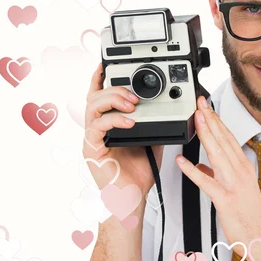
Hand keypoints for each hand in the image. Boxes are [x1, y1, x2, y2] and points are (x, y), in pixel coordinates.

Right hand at [83, 63, 163, 197]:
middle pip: (94, 95)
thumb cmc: (139, 172)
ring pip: (92, 107)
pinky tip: (130, 121)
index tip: (107, 63)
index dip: (101, 78)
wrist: (133, 197)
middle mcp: (96, 129)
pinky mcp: (92, 150)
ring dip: (113, 99)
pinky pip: (96, 128)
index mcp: (108, 124)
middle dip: (114, 87)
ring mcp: (92, 139)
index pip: (100, 95)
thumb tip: (168, 105)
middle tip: (134, 93)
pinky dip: (114, 121)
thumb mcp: (152, 138)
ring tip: (132, 103)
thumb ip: (154, 121)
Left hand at [175, 96, 260, 250]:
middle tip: (200, 103)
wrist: (260, 237)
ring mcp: (233, 184)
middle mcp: (240, 172)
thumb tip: (201, 165)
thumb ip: (218, 174)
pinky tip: (182, 161)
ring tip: (197, 119)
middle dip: (211, 119)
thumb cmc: (249, 214)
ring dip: (206, 134)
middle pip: (223, 140)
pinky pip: (206, 182)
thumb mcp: (237, 188)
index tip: (207, 108)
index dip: (217, 121)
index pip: (228, 138)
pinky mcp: (224, 199)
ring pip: (217, 154)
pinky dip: (193, 171)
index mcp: (243, 167)